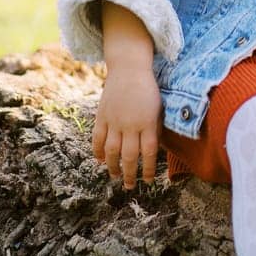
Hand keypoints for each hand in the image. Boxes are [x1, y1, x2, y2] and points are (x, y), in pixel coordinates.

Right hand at [93, 66, 162, 186]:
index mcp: (148, 122)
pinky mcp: (101, 116)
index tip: (148, 181)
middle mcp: (130, 124)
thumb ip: (155, 129)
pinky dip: (98, 151)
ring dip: (113, 167)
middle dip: (130, 174)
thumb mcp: (157, 109)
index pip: (149, 152)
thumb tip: (153, 152)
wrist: (129, 69)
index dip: (148, 169)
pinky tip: (100, 160)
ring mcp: (114, 120)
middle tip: (130, 186)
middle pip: (129, 156)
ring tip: (115, 176)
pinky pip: (97, 138)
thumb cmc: (148, 90)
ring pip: (112, 151)